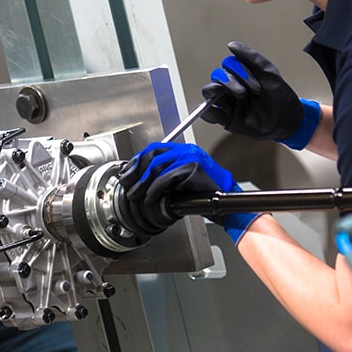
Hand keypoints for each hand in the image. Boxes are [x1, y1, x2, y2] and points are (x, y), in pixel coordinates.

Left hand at [118, 142, 258, 243]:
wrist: (225, 201)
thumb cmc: (202, 193)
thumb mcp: (177, 181)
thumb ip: (161, 175)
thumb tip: (137, 178)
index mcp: (182, 151)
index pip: (152, 150)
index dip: (136, 162)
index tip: (125, 174)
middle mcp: (186, 150)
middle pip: (151, 155)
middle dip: (135, 172)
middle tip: (127, 185)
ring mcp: (191, 157)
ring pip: (157, 166)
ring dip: (142, 183)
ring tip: (135, 194)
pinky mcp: (193, 168)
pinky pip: (167, 178)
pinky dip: (155, 189)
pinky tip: (150, 198)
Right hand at [201, 41, 319, 148]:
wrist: (287, 121)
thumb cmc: (280, 97)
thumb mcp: (269, 74)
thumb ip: (252, 58)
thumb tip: (231, 45)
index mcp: (241, 75)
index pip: (228, 65)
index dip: (238, 70)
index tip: (256, 83)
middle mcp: (231, 87)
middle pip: (217, 76)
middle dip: (231, 81)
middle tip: (246, 92)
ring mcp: (226, 102)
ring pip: (209, 91)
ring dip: (220, 91)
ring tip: (240, 97)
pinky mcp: (224, 118)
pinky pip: (207, 113)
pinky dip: (208, 110)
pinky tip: (223, 111)